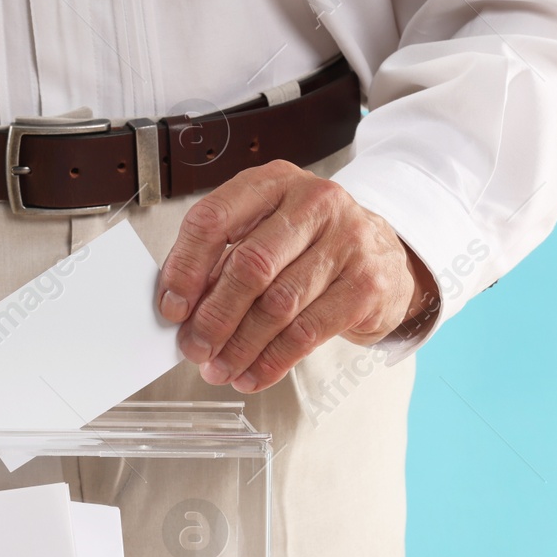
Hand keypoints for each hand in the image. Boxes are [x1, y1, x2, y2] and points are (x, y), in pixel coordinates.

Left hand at [157, 161, 437, 392]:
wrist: (384, 257)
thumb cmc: (310, 247)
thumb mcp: (265, 235)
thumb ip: (223, 262)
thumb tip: (181, 310)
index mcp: (273, 181)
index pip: (215, 218)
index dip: (186, 267)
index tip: (171, 307)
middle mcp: (314, 202)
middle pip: (250, 265)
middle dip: (214, 316)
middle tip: (193, 349)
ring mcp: (347, 240)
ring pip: (278, 304)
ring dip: (240, 346)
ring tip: (220, 369)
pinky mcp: (367, 283)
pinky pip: (308, 331)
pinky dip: (273, 360)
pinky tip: (253, 375)